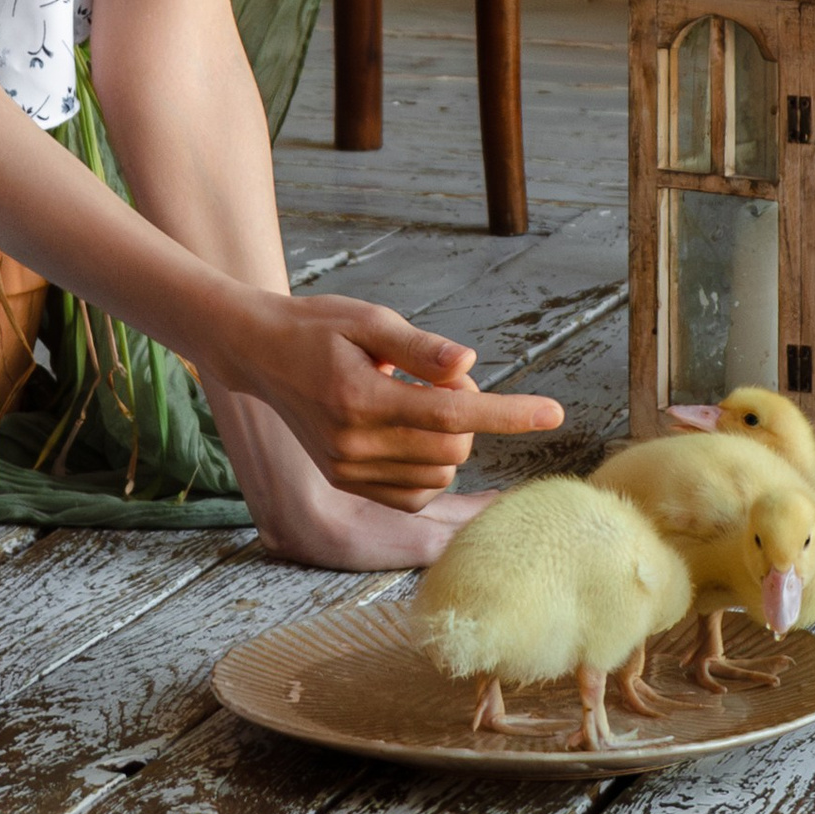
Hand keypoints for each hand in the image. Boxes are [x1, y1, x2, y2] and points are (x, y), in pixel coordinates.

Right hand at [217, 296, 564, 501]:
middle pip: (453, 450)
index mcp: (361, 398)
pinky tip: (410, 432)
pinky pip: (415, 494)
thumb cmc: (319, 327)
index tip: (554, 413)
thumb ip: (421, 348)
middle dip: (469, 415)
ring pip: (439, 475)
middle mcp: (354, 444)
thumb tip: (471, 366)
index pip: (453, 416)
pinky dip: (430, 468)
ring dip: (449, 443)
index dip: (509, 414)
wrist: (260, 353)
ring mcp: (349, 469)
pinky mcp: (347, 482)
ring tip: (412, 398)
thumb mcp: (370, 320)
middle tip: (439, 377)